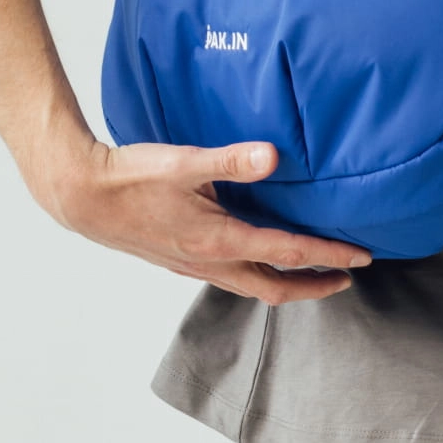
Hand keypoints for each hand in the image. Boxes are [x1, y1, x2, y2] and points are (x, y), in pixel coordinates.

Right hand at [38, 136, 373, 302]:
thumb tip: (274, 156)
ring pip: (252, 286)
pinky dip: (258, 273)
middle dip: (315, 286)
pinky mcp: (181, 261)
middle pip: (275, 287)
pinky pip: (231, 277)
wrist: (82, 197)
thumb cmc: (130, 178)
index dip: (329, 256)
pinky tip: (259, 256)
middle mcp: (210, 262)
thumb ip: (232, 160)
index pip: (288, 253)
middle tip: (347, 277)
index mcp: (218, 241)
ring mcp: (194, 266)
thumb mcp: (184, 162)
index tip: (361, 257)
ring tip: (312, 272)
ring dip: (287, 283)